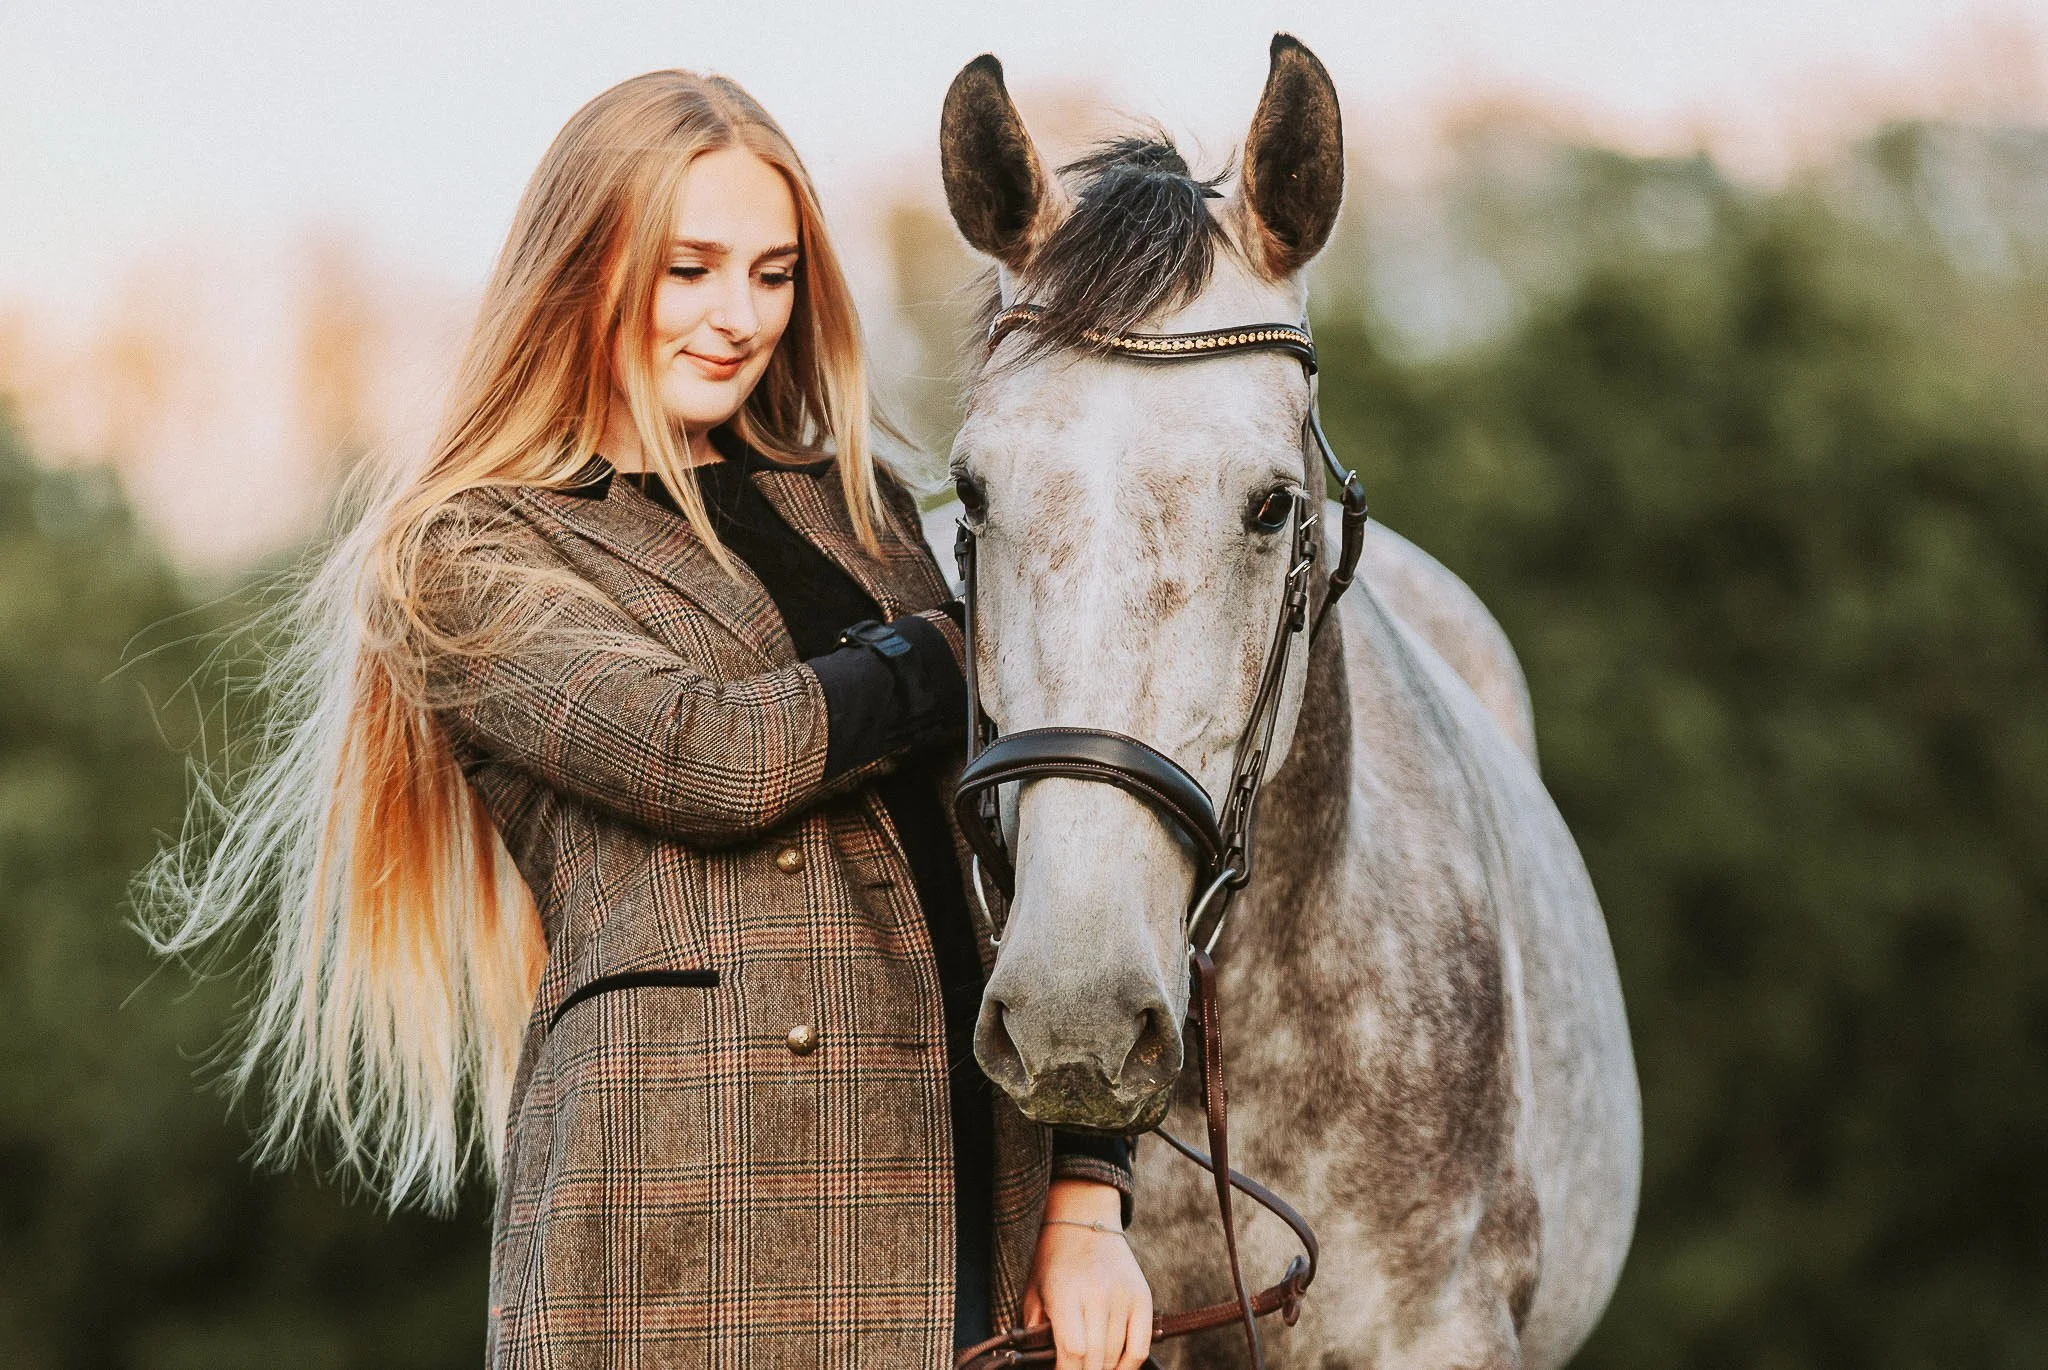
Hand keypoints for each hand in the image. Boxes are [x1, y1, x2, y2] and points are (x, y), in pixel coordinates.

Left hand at [1020, 1179, 1152, 1369]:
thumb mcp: (1033, 1291)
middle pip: (1095, 1358)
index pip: (1072, 1350)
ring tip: (1090, 1365)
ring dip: (1103, 1369)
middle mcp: (1098, 1294)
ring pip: (1116, 1356)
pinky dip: (1129, 1365)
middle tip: (1073, 1369)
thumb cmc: (1054, 1261)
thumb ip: (1034, 1329)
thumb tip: (1042, 1363)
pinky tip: (1116, 1367)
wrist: (1086, 1222)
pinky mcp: (1143, 1297)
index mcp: (1066, 1292)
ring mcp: (1124, 1296)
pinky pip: (1140, 1347)